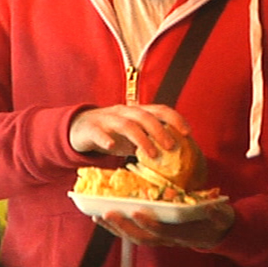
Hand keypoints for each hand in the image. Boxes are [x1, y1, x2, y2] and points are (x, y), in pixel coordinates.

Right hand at [68, 104, 189, 157]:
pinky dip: (106, 138)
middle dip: (160, 131)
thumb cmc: (113, 132)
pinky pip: (99, 132)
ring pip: (126, 124)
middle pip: (145, 116)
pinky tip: (113, 147)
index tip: (188, 133)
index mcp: (138, 112)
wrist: (79, 128)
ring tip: (151, 154)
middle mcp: (125, 112)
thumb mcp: (134, 135)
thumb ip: (151, 140)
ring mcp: (108, 119)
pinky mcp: (91, 129)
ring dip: (141, 139)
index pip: (160, 110)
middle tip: (172, 147)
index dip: (175, 119)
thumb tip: (177, 156)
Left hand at [97, 201, 234, 249]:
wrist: (216, 233)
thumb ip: (217, 213)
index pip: (164, 232)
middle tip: (108, 214)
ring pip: (135, 237)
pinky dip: (119, 228)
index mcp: (184, 233)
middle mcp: (169, 239)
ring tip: (99, 217)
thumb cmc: (216, 220)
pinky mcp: (154, 234)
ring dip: (116, 229)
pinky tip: (106, 218)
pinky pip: (134, 234)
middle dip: (124, 227)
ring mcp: (161, 238)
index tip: (138, 213)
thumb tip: (213, 208)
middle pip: (143, 237)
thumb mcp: (221, 215)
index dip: (150, 224)